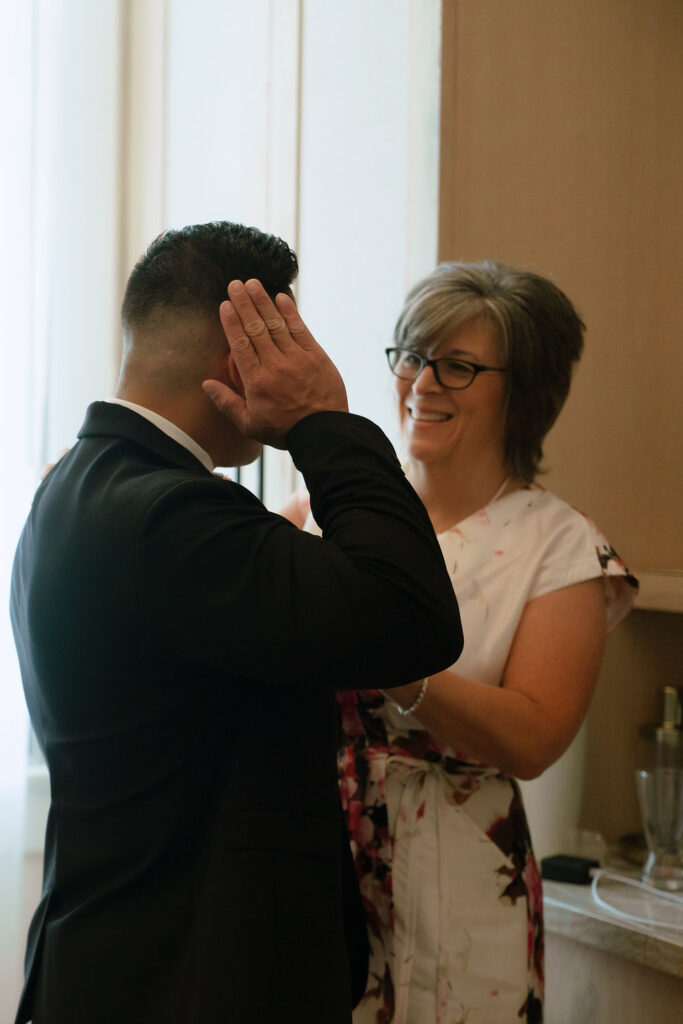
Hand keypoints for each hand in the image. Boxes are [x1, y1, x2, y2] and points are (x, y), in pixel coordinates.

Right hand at [203, 280, 347, 448]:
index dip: (232, 322)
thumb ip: (226, 403)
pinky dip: (290, 312)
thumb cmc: (284, 430)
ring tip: (253, 284)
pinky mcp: (316, 356)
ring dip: (264, 302)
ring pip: (276, 324)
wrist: (323, 433)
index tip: (225, 304)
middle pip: (256, 328)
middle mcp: (275, 365)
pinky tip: (281, 297)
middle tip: (235, 284)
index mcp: (256, 381)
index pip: (240, 344)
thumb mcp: (249, 424)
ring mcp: (297, 359)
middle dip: (244, 304)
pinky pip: (300, 329)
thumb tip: (206, 384)